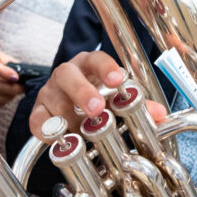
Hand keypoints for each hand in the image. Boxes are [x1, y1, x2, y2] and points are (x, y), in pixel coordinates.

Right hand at [0, 46, 22, 109]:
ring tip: (15, 93)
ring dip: (7, 97)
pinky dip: (0, 102)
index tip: (16, 78)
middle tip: (23, 88)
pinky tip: (6, 97)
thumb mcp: (2, 56)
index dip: (5, 73)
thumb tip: (24, 74)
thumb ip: (12, 64)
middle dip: (12, 89)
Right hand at [30, 51, 166, 139]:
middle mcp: (67, 73)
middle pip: (68, 75)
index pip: (97, 59)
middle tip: (96, 108)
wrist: (70, 103)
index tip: (118, 80)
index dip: (107, 68)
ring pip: (53, 98)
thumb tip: (160, 115)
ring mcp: (50, 91)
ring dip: (68, 116)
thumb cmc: (97, 94)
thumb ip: (138, 105)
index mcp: (89, 64)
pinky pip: (37, 119)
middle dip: (82, 91)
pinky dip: (46, 129)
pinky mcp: (38, 111)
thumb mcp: (116, 97)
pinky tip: (57, 138)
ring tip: (80, 130)